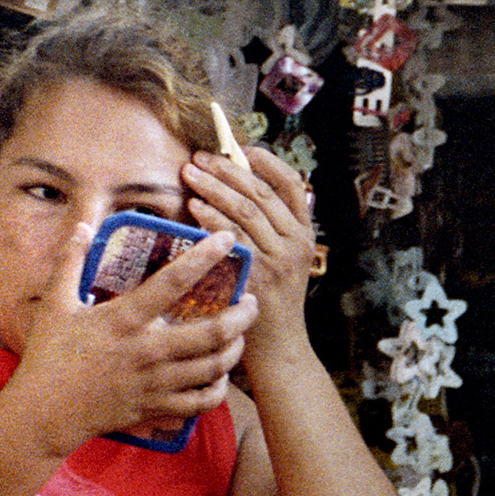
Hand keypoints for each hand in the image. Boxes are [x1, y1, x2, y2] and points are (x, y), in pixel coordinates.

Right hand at [11, 220, 255, 455]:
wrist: (46, 411)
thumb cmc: (49, 355)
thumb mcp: (54, 304)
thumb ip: (69, 261)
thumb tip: (81, 225)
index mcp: (125, 319)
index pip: (174, 282)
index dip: (205, 257)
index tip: (227, 240)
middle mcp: (148, 350)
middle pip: (213, 332)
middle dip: (243, 316)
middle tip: (252, 302)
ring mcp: (157, 382)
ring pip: (215, 366)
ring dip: (236, 349)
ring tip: (241, 334)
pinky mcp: (158, 407)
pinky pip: (203, 401)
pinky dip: (219, 388)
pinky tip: (220, 375)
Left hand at [183, 140, 315, 362]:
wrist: (279, 347)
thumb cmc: (272, 302)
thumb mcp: (283, 262)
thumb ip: (269, 230)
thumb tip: (235, 189)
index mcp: (304, 235)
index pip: (292, 186)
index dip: (267, 162)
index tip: (241, 148)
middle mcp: (295, 244)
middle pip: (261, 193)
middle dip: (227, 170)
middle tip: (199, 157)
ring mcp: (278, 260)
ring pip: (245, 210)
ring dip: (214, 187)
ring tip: (189, 173)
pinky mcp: (257, 276)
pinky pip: (232, 238)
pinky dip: (211, 219)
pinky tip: (193, 208)